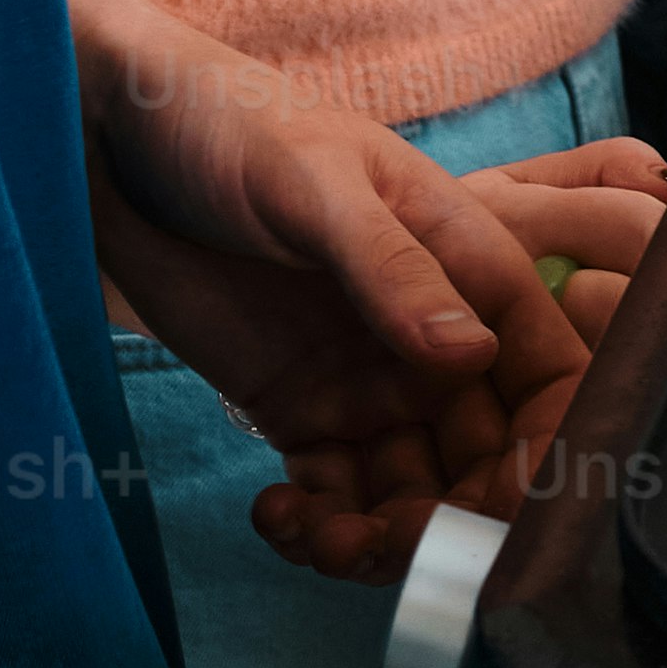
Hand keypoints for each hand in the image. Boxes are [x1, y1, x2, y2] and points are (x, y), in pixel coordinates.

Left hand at [246, 137, 666, 569]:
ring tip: (323, 540)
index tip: (503, 508)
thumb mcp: (317, 181)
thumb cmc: (234, 125)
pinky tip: (279, 517)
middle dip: (458, 518)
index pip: (548, 371)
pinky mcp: (301, 412)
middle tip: (394, 542)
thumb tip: (473, 354)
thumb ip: (391, 266)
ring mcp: (370, 380)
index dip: (548, 449)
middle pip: (489, 457)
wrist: (118, 143)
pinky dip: (318, 527)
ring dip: (384, 537)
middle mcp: (433, 337)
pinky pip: (335, 495)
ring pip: (415, 492)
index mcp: (467, 266)